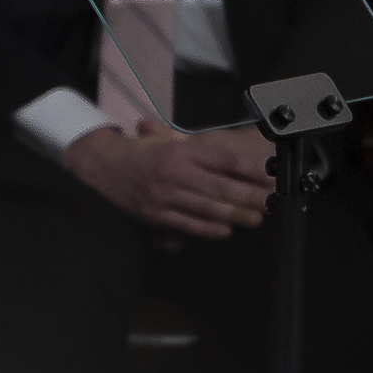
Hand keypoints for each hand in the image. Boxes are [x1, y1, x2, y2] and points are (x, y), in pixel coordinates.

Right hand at [63, 119, 272, 236]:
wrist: (99, 167)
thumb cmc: (139, 154)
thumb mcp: (170, 142)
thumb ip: (200, 149)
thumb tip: (237, 159)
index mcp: (180, 150)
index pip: (225, 159)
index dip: (252, 168)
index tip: (271, 173)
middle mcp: (174, 172)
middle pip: (222, 187)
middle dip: (251, 196)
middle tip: (273, 201)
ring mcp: (164, 195)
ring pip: (208, 208)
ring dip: (236, 215)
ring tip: (257, 218)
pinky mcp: (154, 214)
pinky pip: (187, 224)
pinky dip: (209, 229)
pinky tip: (226, 230)